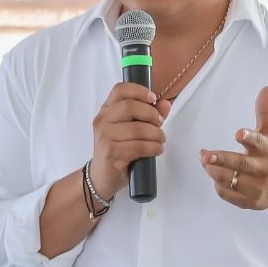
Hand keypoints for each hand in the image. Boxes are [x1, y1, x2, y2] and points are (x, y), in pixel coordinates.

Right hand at [90, 83, 170, 200]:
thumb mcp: (131, 129)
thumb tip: (165, 104)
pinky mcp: (111, 153)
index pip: (120, 90)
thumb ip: (148, 115)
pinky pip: (139, 146)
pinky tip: (156, 150)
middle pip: (130, 106)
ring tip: (160, 141)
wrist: (102, 176)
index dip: (139, 91)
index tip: (153, 99)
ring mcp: (104, 137)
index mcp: (106, 111)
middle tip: (159, 125)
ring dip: (156, 135)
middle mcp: (102, 121)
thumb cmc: (118, 150)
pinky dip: (153, 148)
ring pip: (138, 128)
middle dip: (152, 115)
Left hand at [199, 86, 267, 209]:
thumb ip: (265, 112)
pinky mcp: (252, 202)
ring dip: (213, 171)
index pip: (260, 143)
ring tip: (205, 160)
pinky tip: (215, 176)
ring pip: (230, 181)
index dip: (249, 138)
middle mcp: (266, 169)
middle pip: (240, 165)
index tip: (238, 133)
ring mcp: (259, 188)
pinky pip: (228, 195)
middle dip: (221, 160)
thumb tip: (266, 88)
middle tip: (205, 155)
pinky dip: (219, 186)